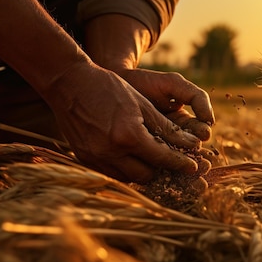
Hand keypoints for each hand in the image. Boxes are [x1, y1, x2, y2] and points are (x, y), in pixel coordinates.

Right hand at [42, 61, 201, 181]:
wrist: (69, 83)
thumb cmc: (109, 88)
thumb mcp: (142, 104)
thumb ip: (166, 128)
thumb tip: (191, 144)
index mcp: (129, 135)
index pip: (162, 158)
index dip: (180, 163)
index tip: (193, 167)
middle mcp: (111, 152)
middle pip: (146, 175)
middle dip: (161, 170)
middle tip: (170, 162)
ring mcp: (95, 158)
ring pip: (128, 179)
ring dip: (142, 171)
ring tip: (151, 160)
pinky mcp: (84, 159)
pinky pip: (111, 174)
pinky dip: (124, 170)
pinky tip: (131, 158)